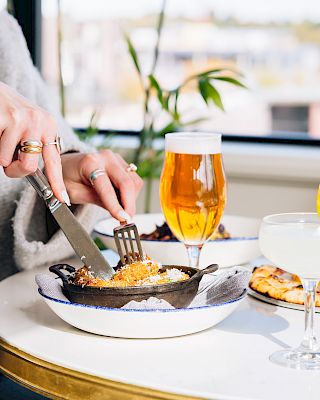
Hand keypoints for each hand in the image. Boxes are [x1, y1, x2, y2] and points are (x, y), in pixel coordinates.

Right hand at [0, 82, 68, 203]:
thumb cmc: (8, 112)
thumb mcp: (28, 126)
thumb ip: (34, 146)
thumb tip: (32, 172)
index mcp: (49, 126)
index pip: (54, 161)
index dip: (58, 183)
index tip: (63, 199)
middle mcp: (40, 122)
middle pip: (29, 167)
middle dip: (15, 170)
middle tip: (8, 162)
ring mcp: (24, 119)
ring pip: (8, 160)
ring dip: (1, 156)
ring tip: (1, 137)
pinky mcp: (8, 118)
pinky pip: (0, 152)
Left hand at [61, 150, 143, 220]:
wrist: (67, 165)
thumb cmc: (67, 179)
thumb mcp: (75, 193)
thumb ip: (95, 200)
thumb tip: (117, 211)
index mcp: (90, 163)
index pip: (107, 188)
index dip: (116, 206)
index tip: (123, 219)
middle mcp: (105, 157)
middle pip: (127, 183)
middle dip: (130, 204)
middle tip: (127, 220)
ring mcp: (116, 159)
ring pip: (134, 182)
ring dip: (131, 199)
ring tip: (120, 209)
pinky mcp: (122, 163)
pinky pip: (134, 180)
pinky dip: (131, 193)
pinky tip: (120, 200)